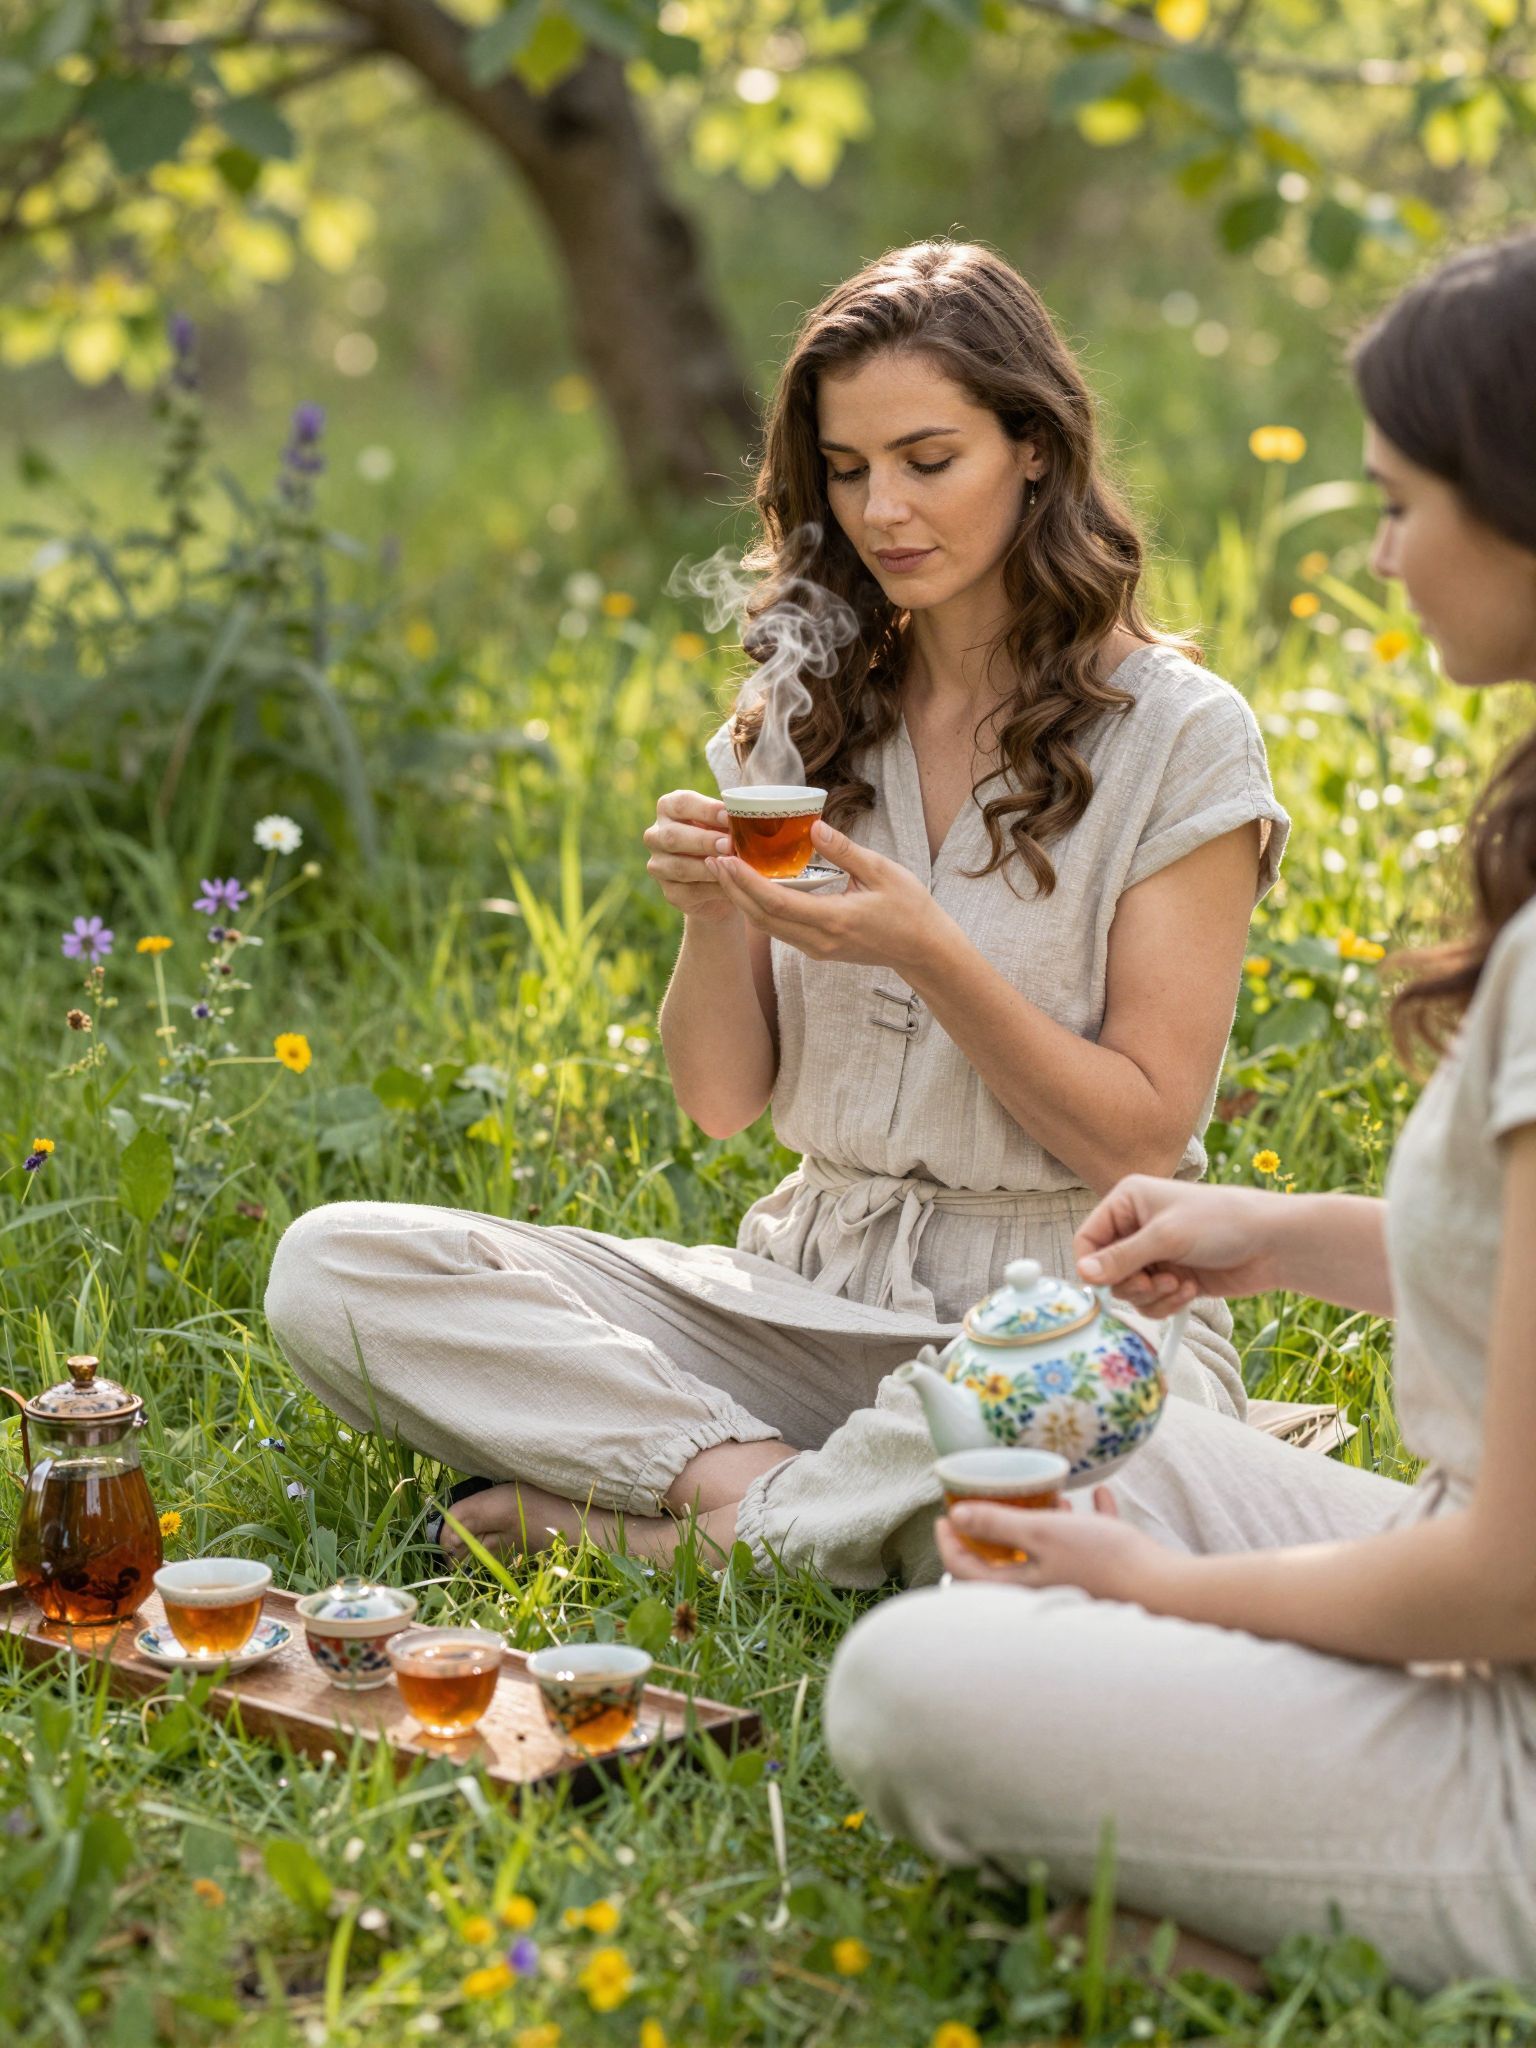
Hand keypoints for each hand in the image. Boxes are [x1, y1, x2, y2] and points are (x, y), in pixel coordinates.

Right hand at [643, 790, 736, 924]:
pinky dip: (713, 889)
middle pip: (673, 836)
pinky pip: (690, 892)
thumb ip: (730, 820)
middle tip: (729, 845)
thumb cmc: (726, 839)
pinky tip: (731, 885)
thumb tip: (744, 820)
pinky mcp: (670, 892)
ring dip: (708, 868)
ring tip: (733, 867)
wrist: (724, 879)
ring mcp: (659, 866)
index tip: (728, 815)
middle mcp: (656, 836)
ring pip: (680, 867)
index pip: (681, 804)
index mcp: (668, 809)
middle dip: (704, 841)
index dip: (705, 810)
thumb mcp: (726, 824)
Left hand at [705, 818, 951, 971]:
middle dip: (732, 888)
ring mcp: (816, 949)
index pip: (774, 901)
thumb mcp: (882, 871)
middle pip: (760, 917)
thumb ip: (845, 850)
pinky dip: (759, 907)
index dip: (744, 880)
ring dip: (741, 899)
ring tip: (723, 869)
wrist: (923, 951)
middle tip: (712, 857)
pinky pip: (779, 929)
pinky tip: (750, 886)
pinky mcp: (818, 949)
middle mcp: (818, 940)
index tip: (724, 856)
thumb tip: (814, 826)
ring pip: (767, 926)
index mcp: (833, 920)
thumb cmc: (909, 908)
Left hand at [935, 1486, 1174, 1605]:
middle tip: (988, 1506)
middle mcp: (1045, 1592)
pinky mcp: (1108, 1579)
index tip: (944, 1516)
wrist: (1169, 1589)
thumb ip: (997, 1525)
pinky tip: (1101, 1498)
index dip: (950, 1543)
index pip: (967, 1571)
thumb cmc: (1103, 1561)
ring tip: (1046, 1498)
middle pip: (1006, 1565)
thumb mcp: (1042, 1534)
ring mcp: (1077, 1587)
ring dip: (1044, 1526)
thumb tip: (956, 1518)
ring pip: (1049, 1555)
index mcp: (1021, 1588)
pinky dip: (1091, 1524)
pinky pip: (1091, 1548)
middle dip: (997, 1534)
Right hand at [1073, 1174, 1287, 1313]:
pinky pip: (1151, 1302)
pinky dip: (1167, 1302)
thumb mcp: (1166, 1237)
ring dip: (1152, 1295)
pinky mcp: (1172, 1278)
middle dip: (1131, 1283)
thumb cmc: (1221, 1223)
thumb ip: (1121, 1258)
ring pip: (1128, 1291)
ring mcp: (1155, 1255)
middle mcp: (1136, 1227)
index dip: (1092, 1265)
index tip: (1109, 1283)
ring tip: (1179, 1284)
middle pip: (1106, 1270)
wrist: (1272, 1244)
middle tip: (1155, 1281)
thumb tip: (1083, 1276)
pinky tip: (1191, 1289)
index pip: (1088, 1239)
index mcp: (1127, 1202)